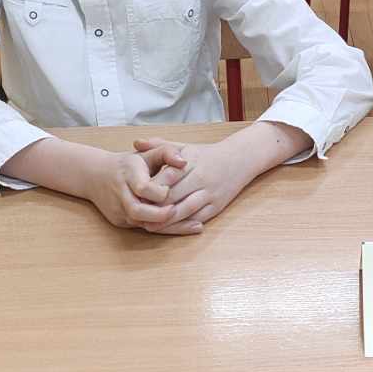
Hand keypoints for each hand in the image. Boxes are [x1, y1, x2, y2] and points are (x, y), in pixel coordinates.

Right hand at [82, 141, 199, 233]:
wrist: (96, 176)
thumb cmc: (129, 164)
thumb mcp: (147, 153)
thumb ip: (167, 153)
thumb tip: (184, 162)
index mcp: (128, 174)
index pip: (143, 187)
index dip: (159, 192)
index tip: (171, 191)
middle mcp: (120, 194)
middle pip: (138, 210)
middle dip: (160, 215)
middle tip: (179, 211)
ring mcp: (118, 210)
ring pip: (141, 223)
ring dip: (166, 226)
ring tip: (192, 224)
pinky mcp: (120, 221)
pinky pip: (141, 228)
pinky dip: (161, 229)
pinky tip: (180, 227)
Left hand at [133, 122, 307, 229]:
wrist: (239, 160)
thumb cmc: (206, 154)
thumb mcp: (183, 146)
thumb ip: (159, 145)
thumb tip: (136, 142)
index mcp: (190, 162)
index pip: (166, 178)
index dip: (149, 189)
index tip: (134, 194)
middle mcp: (200, 178)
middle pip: (173, 197)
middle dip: (154, 207)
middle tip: (136, 214)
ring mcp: (209, 194)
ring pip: (184, 211)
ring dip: (166, 221)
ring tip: (148, 225)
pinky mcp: (216, 207)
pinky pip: (196, 219)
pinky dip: (181, 226)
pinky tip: (168, 229)